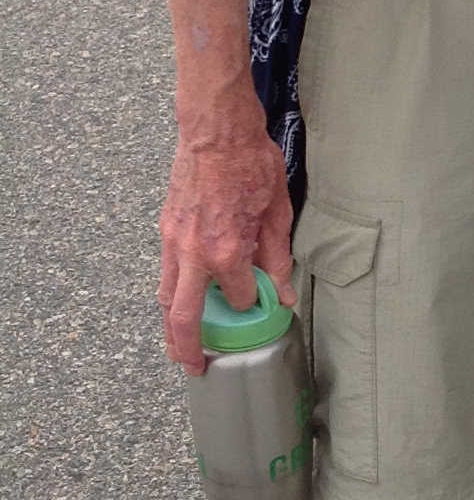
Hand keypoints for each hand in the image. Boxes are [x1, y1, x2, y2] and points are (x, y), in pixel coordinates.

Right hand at [159, 99, 295, 373]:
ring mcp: (174, 243)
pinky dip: (171, 295)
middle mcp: (194, 254)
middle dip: (188, 349)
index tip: (261, 306)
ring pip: (167, 298)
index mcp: (226, 251)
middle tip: (196, 369)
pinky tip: (180, 302)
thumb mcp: (277, 212)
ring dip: (172, 327)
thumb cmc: (250, 163)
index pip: (239, 298)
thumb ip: (278, 258)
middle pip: (184, 317)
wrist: (215, 131)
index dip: (251, 305)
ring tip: (181, 347)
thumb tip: (283, 293)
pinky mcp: (165, 230)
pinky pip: (165, 274)